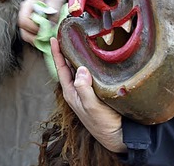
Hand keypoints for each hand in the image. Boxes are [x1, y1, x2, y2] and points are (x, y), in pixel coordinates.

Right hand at [18, 0, 65, 44]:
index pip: (23, 20)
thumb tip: (51, 26)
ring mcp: (26, 20)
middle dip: (35, 37)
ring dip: (36, 39)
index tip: (45, 29)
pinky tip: (46, 38)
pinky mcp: (30, 25)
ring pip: (25, 35)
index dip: (33, 28)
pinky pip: (30, 35)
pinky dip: (37, 39)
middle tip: (47, 37)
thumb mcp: (55, 0)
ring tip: (47, 39)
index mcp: (27, 6)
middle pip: (23, 30)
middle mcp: (24, 14)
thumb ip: (53, 13)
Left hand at [51, 37, 126, 153]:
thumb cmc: (103, 124)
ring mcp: (86, 91)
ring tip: (79, 42)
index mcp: (71, 92)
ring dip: (78, 56)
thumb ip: (83, 88)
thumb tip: (79, 69)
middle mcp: (76, 90)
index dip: (57, 53)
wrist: (119, 137)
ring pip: (79, 70)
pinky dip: (90, 64)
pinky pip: (90, 74)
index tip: (53, 39)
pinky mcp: (97, 92)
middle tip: (67, 35)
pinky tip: (94, 58)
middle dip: (67, 51)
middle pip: (69, 66)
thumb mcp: (92, 106)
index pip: (61, 68)